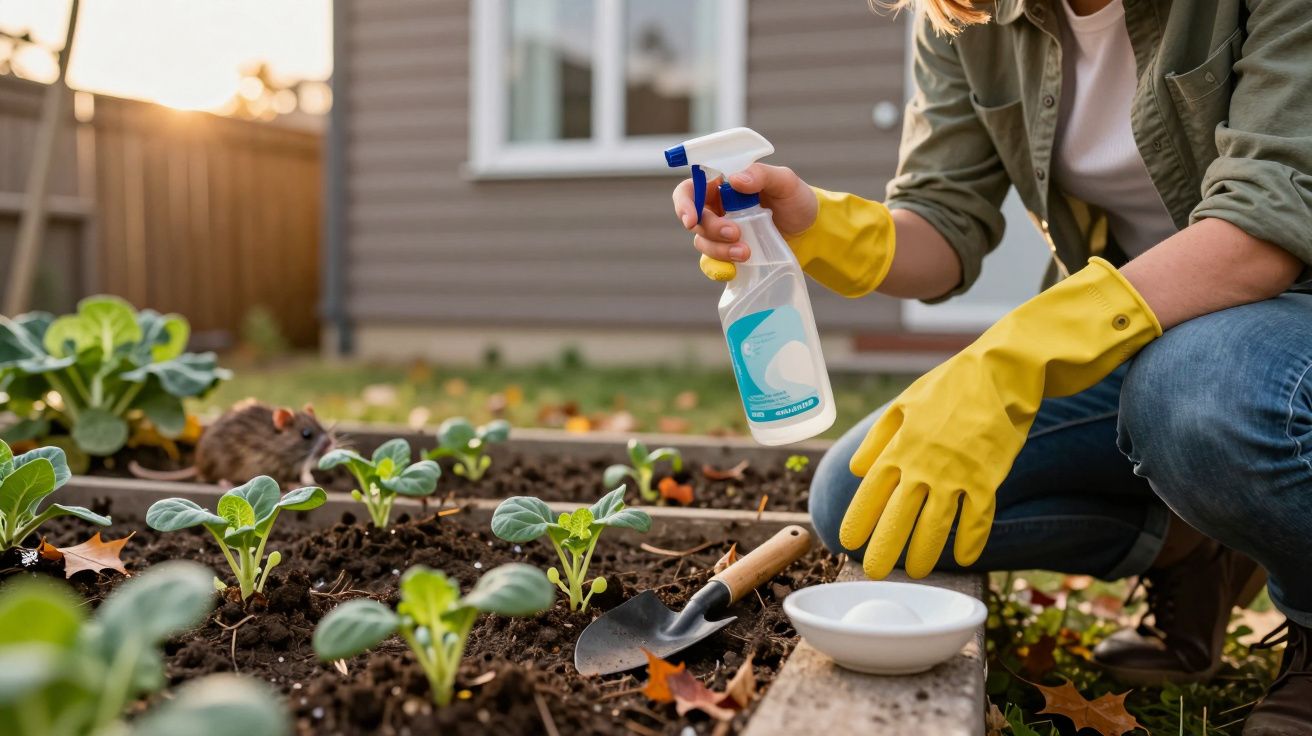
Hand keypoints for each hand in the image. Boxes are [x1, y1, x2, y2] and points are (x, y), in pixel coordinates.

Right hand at [671, 164, 817, 269]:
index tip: (692, 218)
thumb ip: (761, 174)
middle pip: (695, 219)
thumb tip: (736, 180)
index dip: (684, 203)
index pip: (690, 190)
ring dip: (720, 249)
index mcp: (722, 185)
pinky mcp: (728, 254)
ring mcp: (721, 233)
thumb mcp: (785, 182)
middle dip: (711, 229)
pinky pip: (712, 264)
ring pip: (703, 242)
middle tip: (735, 233)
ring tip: (746, 252)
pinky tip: (734, 269)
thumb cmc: (796, 200)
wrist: (810, 232)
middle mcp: (716, 208)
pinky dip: (718, 268)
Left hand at [838, 259, 1161, 578]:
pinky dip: (970, 540)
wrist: (1001, 373)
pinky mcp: (988, 478)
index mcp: (900, 446)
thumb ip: (879, 438)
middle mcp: (924, 464)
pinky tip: (963, 558)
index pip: (872, 491)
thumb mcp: (904, 403)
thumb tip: (859, 470)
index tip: (847, 541)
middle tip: (875, 572)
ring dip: (924, 552)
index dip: (860, 519)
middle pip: (899, 516)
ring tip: (916, 571)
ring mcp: (957, 473)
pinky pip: (977, 517)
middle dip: (885, 548)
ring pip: (936, 524)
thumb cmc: (949, 386)